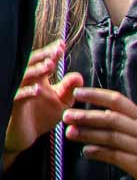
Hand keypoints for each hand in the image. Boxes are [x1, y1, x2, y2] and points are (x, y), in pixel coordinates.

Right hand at [7, 41, 80, 156]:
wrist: (28, 135)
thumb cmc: (43, 115)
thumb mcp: (61, 101)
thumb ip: (70, 89)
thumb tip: (79, 76)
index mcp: (38, 78)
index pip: (43, 61)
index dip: (51, 52)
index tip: (62, 44)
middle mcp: (26, 82)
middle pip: (32, 64)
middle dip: (44, 57)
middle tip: (57, 51)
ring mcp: (18, 92)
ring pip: (24, 78)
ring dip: (36, 71)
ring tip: (50, 66)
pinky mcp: (14, 106)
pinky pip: (18, 97)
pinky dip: (27, 93)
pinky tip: (38, 90)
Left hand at [64, 87, 136, 179]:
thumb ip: (122, 120)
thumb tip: (92, 113)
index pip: (118, 101)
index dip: (97, 95)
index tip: (78, 93)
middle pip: (111, 120)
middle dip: (87, 117)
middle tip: (67, 116)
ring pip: (111, 138)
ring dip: (88, 135)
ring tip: (70, 133)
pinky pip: (116, 156)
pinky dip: (99, 153)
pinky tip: (87, 151)